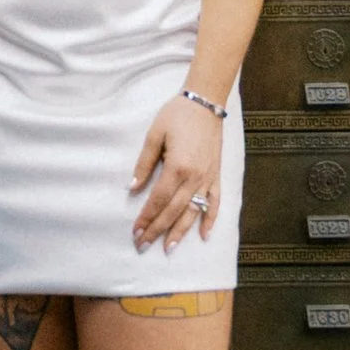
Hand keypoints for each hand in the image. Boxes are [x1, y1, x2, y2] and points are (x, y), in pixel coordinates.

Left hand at [129, 96, 224, 252]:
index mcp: (177, 167)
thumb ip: (144, 164)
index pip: (158, 200)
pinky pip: (215, 202)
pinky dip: (211, 219)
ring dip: (180, 231)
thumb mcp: (155, 135)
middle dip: (157, 230)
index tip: (135, 231)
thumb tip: (133, 188)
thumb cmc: (177, 115)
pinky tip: (204, 235)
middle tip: (143, 245)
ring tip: (169, 247)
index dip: (146, 218)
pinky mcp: (217, 175)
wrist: (206, 102)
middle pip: (173, 211)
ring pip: (193, 212)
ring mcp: (208, 178)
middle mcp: (194, 177)